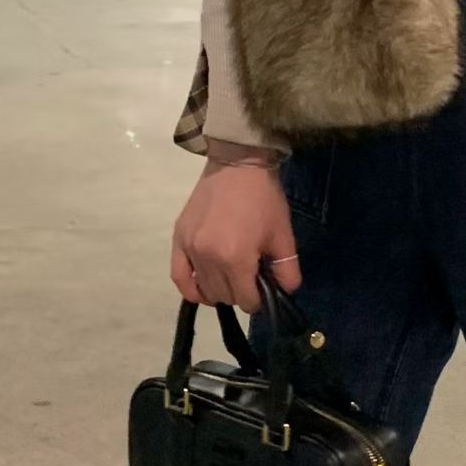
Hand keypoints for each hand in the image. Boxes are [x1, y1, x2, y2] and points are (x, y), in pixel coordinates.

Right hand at [171, 162, 301, 312]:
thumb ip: (287, 270)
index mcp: (236, 259)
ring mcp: (190, 248)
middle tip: (250, 278)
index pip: (245, 300)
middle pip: (224, 296)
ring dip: (219, 290)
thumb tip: (285, 293)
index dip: (258, 300)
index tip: (264, 289)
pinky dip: (190, 288)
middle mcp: (208, 258)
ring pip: (203, 290)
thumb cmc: (264, 199)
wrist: (238, 165)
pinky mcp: (178, 239)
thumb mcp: (283, 235)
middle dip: (240, 294)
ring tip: (231, 277)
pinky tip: (202, 289)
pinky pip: (178, 276)